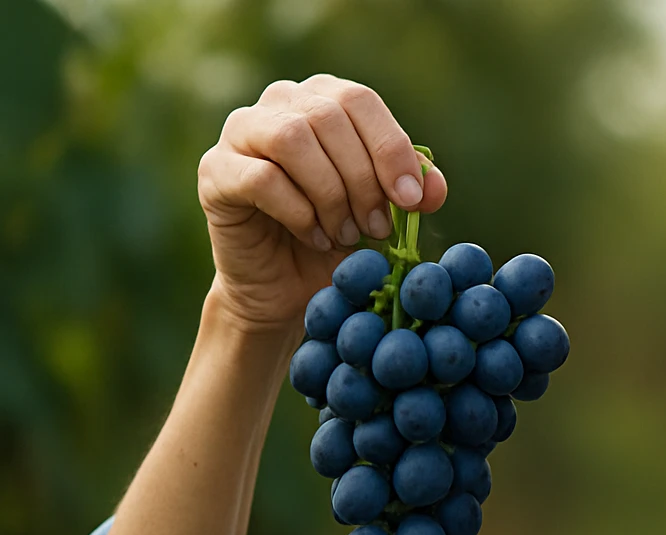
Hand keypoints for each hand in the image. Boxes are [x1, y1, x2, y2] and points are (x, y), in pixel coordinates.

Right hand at [196, 74, 448, 335]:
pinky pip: (261, 178)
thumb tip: (433, 187)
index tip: (411, 200)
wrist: (287, 286)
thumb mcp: (384, 213)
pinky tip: (315, 237)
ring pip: (291, 139)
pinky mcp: (215, 171)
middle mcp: (280, 103)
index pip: (360, 100)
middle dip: (362, 180)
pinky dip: (299, 212)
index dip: (390, 148)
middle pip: (328, 117)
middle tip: (375, 228)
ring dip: (330, 194)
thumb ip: (411, 193)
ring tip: (344, 233)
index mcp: (324, 99)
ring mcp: (241, 132)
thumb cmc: (339, 240)